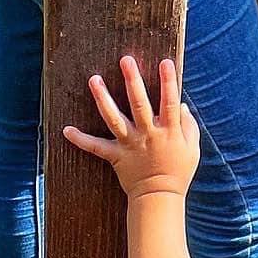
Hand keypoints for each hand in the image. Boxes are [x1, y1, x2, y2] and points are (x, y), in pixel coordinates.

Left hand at [63, 56, 200, 200]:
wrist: (159, 198)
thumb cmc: (179, 171)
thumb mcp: (192, 148)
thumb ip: (188, 125)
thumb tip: (181, 104)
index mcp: (168, 131)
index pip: (169, 102)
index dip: (169, 82)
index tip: (165, 62)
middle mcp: (147, 135)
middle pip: (139, 105)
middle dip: (132, 81)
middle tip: (125, 60)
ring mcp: (130, 145)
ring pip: (114, 119)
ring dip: (103, 99)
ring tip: (93, 79)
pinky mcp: (116, 156)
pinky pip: (96, 147)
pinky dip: (81, 140)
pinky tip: (66, 130)